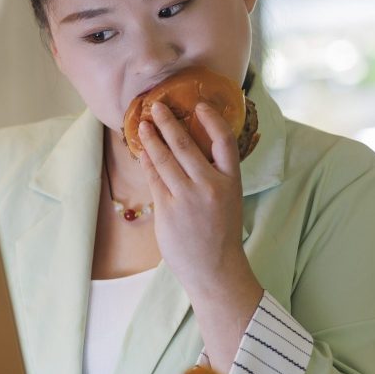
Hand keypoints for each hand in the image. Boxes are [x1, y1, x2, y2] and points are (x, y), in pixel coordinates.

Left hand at [137, 101, 262, 367]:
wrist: (214, 268)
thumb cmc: (220, 232)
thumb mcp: (228, 199)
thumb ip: (214, 175)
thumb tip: (189, 148)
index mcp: (231, 182)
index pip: (225, 141)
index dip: (212, 120)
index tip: (200, 105)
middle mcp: (210, 186)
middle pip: (186, 144)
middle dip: (168, 122)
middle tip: (156, 105)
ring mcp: (187, 197)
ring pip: (165, 158)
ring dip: (152, 138)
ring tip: (143, 124)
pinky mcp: (168, 209)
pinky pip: (154, 178)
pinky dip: (148, 161)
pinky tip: (143, 151)